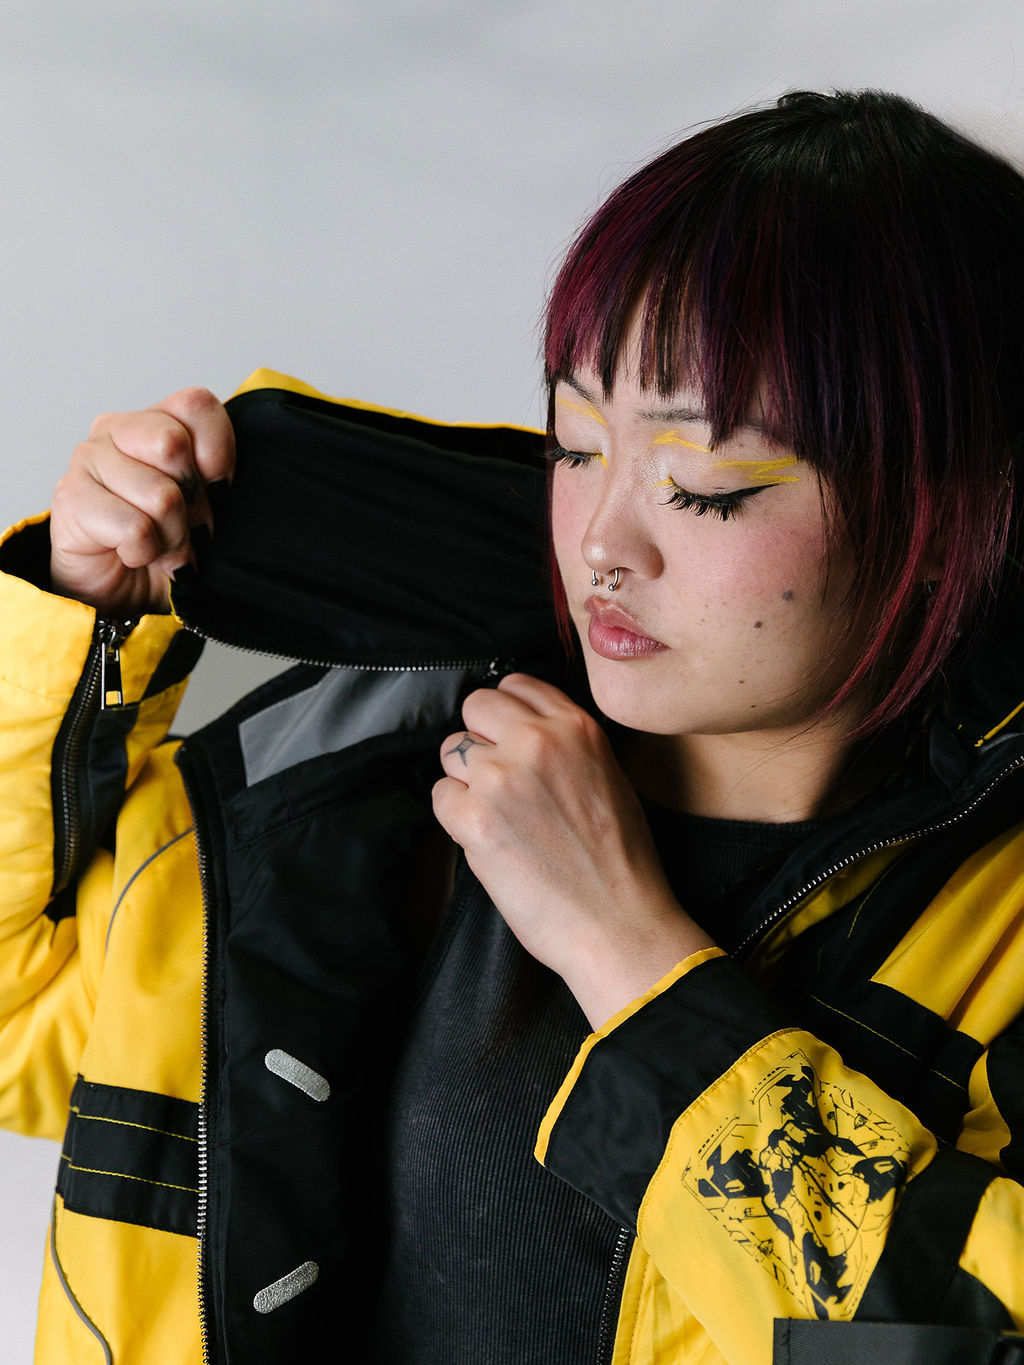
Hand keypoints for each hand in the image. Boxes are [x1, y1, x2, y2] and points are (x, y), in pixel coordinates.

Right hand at [49, 386, 234, 616]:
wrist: (119, 591)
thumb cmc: (165, 544)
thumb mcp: (206, 509)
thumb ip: (217, 482)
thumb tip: (222, 484)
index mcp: (156, 420)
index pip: (197, 406)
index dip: (218, 455)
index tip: (217, 491)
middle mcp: (117, 429)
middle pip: (173, 445)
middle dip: (194, 503)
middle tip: (188, 529)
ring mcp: (88, 458)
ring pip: (159, 495)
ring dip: (172, 538)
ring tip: (161, 548)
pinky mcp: (71, 496)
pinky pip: (134, 527)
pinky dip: (145, 553)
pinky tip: (133, 554)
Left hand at [433, 674, 712, 1026]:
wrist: (619, 923)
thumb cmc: (621, 862)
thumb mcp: (609, 777)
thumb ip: (566, 744)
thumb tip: (520, 732)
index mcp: (576, 727)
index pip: (515, 686)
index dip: (507, 714)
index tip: (508, 737)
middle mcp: (536, 742)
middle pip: (475, 707)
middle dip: (481, 739)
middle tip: (499, 779)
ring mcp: (501, 777)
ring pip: (452, 751)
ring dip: (466, 779)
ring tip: (498, 814)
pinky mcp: (473, 819)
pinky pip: (440, 797)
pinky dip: (456, 818)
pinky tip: (488, 838)